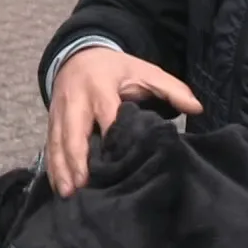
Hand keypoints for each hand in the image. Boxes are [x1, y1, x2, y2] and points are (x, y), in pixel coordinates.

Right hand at [45, 47, 201, 195]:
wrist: (79, 54)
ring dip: (62, 169)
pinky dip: (53, 167)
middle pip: (74, 133)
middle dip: (77, 161)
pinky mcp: (51, 121)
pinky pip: (50, 146)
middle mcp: (76, 100)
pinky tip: (58, 187)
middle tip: (83, 187)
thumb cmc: (116, 69)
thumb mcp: (145, 72)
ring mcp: (60, 112)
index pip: (105, 114)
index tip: (116, 162)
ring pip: (58, 142)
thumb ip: (171, 89)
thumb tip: (197, 108)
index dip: (109, 137)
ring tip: (68, 194)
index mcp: (100, 86)